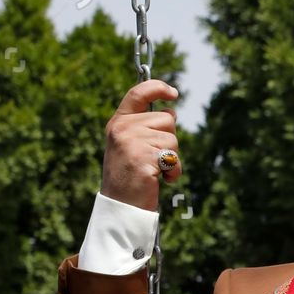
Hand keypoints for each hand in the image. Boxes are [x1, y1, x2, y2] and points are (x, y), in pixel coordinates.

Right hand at [100, 79, 181, 211]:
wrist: (121, 205)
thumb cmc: (130, 177)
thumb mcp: (133, 145)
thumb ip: (147, 127)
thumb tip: (172, 112)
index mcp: (118, 122)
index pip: (138, 93)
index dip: (158, 88)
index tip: (173, 93)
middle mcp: (123, 128)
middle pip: (167, 119)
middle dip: (170, 139)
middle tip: (155, 158)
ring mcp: (131, 142)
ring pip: (173, 139)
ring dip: (172, 158)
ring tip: (156, 170)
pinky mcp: (143, 158)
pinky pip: (174, 157)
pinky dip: (174, 171)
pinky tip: (161, 180)